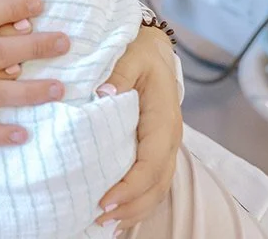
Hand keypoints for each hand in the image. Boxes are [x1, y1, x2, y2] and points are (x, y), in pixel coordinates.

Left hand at [95, 27, 181, 230]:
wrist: (152, 47)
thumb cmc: (137, 50)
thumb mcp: (128, 54)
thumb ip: (117, 74)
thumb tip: (103, 95)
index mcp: (163, 118)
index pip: (151, 162)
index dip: (130, 186)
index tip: (105, 201)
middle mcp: (168, 137)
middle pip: (156, 183)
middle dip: (131, 206)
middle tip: (99, 219)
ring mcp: (165, 145)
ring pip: (157, 187)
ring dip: (135, 209)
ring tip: (106, 225)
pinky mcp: (156, 147)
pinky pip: (153, 180)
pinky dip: (139, 201)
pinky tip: (119, 214)